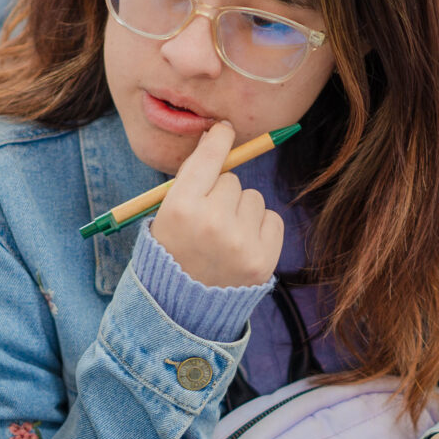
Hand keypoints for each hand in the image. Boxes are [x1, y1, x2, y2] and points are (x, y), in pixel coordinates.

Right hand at [147, 122, 283, 287]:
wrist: (180, 308)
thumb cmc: (172, 252)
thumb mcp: (166, 214)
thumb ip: (191, 177)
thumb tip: (217, 135)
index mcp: (180, 207)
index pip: (209, 156)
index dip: (218, 139)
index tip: (224, 129)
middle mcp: (212, 222)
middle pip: (232, 179)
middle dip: (221, 193)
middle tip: (206, 220)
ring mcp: (240, 242)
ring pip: (253, 198)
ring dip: (241, 211)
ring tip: (223, 237)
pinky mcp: (263, 259)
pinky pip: (272, 218)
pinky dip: (259, 228)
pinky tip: (240, 246)